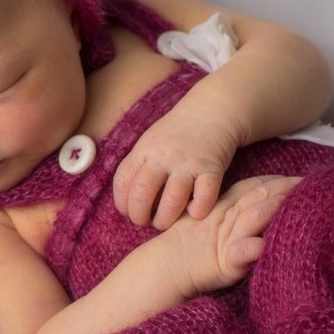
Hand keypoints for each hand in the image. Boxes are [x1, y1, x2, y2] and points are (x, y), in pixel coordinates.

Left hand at [113, 109, 242, 230]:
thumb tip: (127, 200)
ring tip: (165, 222)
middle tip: (146, 222)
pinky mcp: (212, 169)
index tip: (128, 212)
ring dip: (165, 220)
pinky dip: (198, 211)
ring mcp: (188, 163)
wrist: (212, 111)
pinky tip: (194, 211)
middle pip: (141, 193)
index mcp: (144, 150)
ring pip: (171, 201)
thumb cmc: (177, 134)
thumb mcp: (151, 142)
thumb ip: (139, 166)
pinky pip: (204, 198)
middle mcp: (163, 156)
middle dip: (139, 216)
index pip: (122, 181)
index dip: (121, 204)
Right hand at [163, 175, 301, 296]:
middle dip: (284, 189)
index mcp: (226, 204)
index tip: (301, 177)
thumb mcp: (214, 219)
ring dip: (273, 209)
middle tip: (310, 183)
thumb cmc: (191, 243)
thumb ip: (236, 209)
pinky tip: (264, 245)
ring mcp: (228, 238)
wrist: (166, 266)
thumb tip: (263, 202)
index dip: (278, 180)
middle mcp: (229, 217)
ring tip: (296, 203)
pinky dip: (252, 248)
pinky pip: (240, 252)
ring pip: (252, 217)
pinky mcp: (225, 262)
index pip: (255, 186)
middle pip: (259, 196)